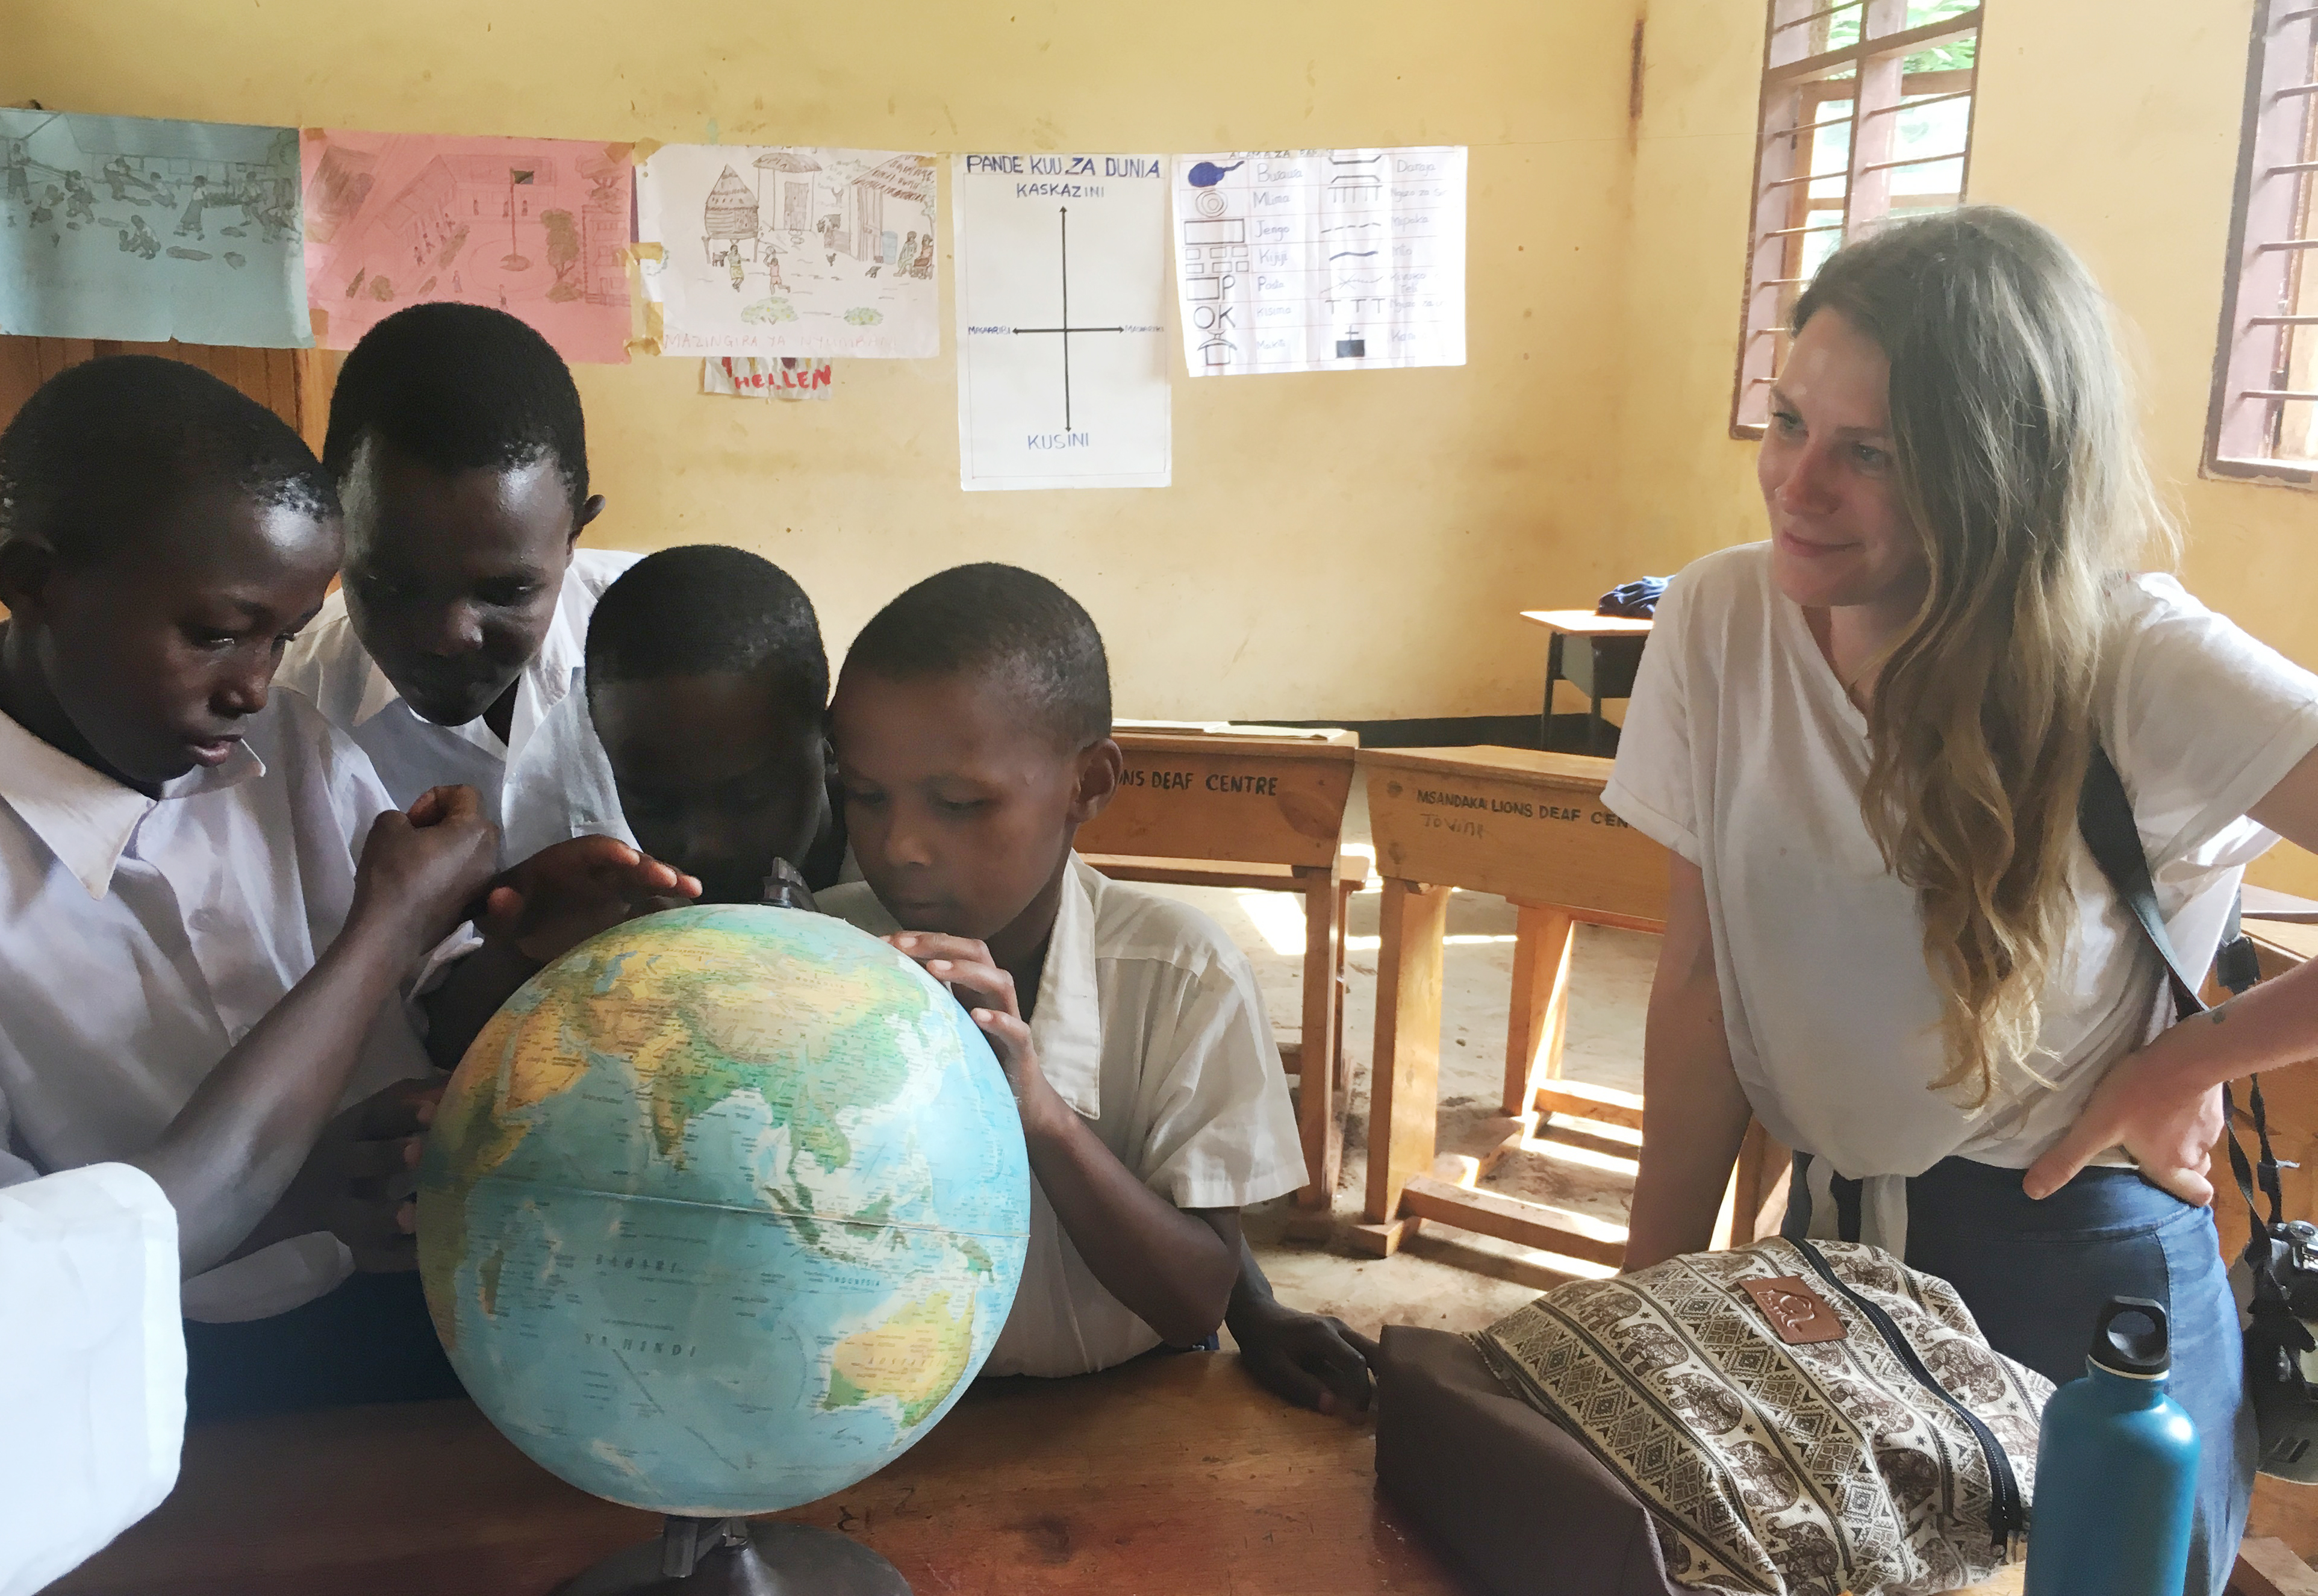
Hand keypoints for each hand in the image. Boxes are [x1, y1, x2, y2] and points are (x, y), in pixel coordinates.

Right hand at [267, 1076, 443, 1271]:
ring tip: (415, 1218)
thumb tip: (464, 1081)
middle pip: (356, 1161)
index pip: (377, 1116)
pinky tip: (429, 1256)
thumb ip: (423, 1097)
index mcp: (356, 1130)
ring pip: (355, 1218)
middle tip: (420, 1154)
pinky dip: (398, 1259)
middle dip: (386, 1157)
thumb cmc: (366, 1143)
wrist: (300, 1194)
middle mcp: (343, 1168)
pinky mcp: (354, 1244)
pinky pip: (372, 1256)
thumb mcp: (385, 1117)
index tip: (432, 1111)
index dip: (402, 1112)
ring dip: (384, 1219)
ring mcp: (342, 1210)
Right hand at [349, 785, 499, 954]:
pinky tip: (423, 881)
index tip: (411, 820)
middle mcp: (493, 855)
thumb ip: (404, 815)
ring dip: (446, 847)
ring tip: (416, 859)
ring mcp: (486, 883)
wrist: (390, 932)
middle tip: (413, 835)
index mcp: (478, 830)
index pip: (464, 793)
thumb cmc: (393, 872)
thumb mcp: (387, 825)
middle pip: (472, 822)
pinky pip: (466, 875)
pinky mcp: (475, 905)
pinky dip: (448, 870)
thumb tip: (413, 829)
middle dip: (443, 821)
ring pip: (470, 850)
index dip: (433, 797)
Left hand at [478, 836, 701, 964]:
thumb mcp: (499, 917)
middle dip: (648, 867)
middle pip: (625, 862)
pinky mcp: (623, 908)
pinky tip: (690, 910)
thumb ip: (501, 908)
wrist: (520, 932)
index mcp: (564, 864)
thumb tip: (503, 896)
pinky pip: (649, 900)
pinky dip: (668, 902)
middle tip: (672, 880)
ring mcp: (612, 889)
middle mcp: (593, 871)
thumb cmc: (511, 919)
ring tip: (694, 889)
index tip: (628, 859)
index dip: (609, 851)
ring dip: (668, 880)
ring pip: (644, 878)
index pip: (589, 850)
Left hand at [887, 933, 1056, 1124]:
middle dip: (939, 945)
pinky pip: (1017, 1030)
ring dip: (966, 971)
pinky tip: (978, 1016)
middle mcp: (993, 996)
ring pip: (1000, 981)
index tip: (886, 941)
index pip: (953, 948)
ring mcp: (1011, 1020)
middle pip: (977, 953)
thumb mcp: (944, 1027)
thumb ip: (924, 1005)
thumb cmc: (973, 1059)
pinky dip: (1000, 1020)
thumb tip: (878, 991)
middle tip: (904, 945)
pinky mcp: (1021, 1050)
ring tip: (934, 969)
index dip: (923, 940)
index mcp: (973, 988)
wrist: (1018, 1100)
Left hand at [1231, 1294, 1379, 1417]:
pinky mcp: (1338, 1331)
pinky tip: (1375, 1384)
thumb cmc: (1263, 1344)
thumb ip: (1303, 1386)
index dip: (1361, 1390)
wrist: (1257, 1314)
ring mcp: (1340, 1327)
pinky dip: (1371, 1365)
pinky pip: (1361, 1348)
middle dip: (1385, 1377)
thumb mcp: (1275, 1369)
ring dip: (1380, 1371)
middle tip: (1391, 1404)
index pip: (1355, 1363)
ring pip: (1371, 1348)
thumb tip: (1333, 1407)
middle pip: (1373, 1350)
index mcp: (1323, 1336)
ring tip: (1388, 1397)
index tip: (1360, 1414)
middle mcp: (1338, 1328)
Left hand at [2024, 1046, 2225, 1205]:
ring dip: (2182, 1139)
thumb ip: (2069, 1157)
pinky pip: (2203, 1116)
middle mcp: (2196, 1153)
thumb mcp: (2097, 1125)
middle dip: (2181, 1170)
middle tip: (2157, 1157)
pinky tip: (2170, 1097)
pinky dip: (2188, 1113)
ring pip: (2200, 1144)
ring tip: (2158, 1125)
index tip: (2168, 1191)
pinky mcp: (2214, 1101)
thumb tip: (2034, 1193)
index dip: (2186, 1196)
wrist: (2189, 1054)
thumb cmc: (2141, 1092)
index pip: (2196, 1197)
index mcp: (2171, 1166)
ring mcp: (2211, 1127)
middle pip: (2197, 1172)